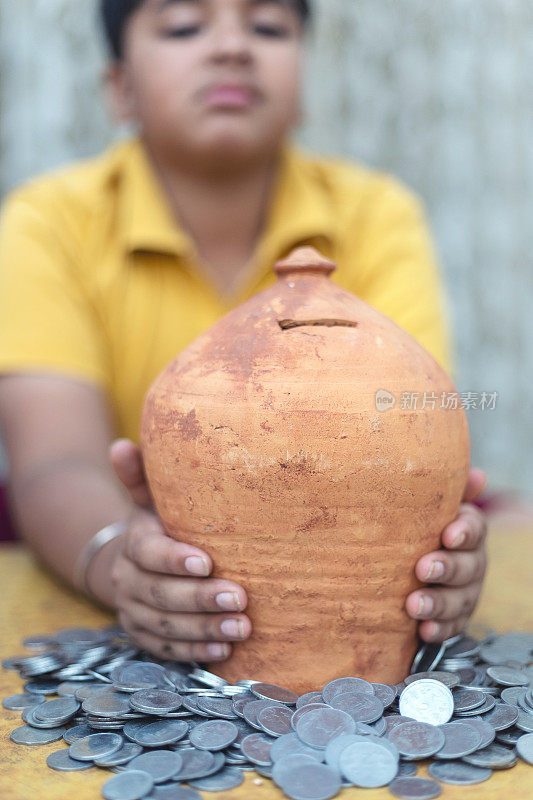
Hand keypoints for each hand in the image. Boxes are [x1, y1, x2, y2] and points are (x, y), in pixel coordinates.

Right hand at [105, 438, 252, 661]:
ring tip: (241, 629)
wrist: (139, 560)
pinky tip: (223, 651)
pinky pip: (165, 649)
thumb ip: (142, 475)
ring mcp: (132, 611)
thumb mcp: (154, 497)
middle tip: (240, 599)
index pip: (149, 552)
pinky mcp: (143, 635)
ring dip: (203, 630)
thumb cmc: (163, 522)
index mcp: (135, 542)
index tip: (208, 563)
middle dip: (199, 599)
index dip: (174, 560)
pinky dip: (194, 653)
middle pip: (159, 594)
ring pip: (164, 625)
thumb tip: (121, 444)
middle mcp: (127, 579)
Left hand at [405, 468, 487, 641]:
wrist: (409, 557)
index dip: (464, 531)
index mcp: (467, 530)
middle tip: (423, 569)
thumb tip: (477, 475)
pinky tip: (423, 631)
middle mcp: (472, 561)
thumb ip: (445, 490)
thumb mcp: (427, 505)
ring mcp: (465, 592)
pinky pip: (452, 626)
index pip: (474, 528)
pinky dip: (438, 629)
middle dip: (447, 568)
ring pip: (460, 600)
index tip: (447, 534)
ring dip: (438, 604)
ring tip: (413, 605)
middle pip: (469, 566)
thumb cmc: (419, 525)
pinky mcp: (453, 617)